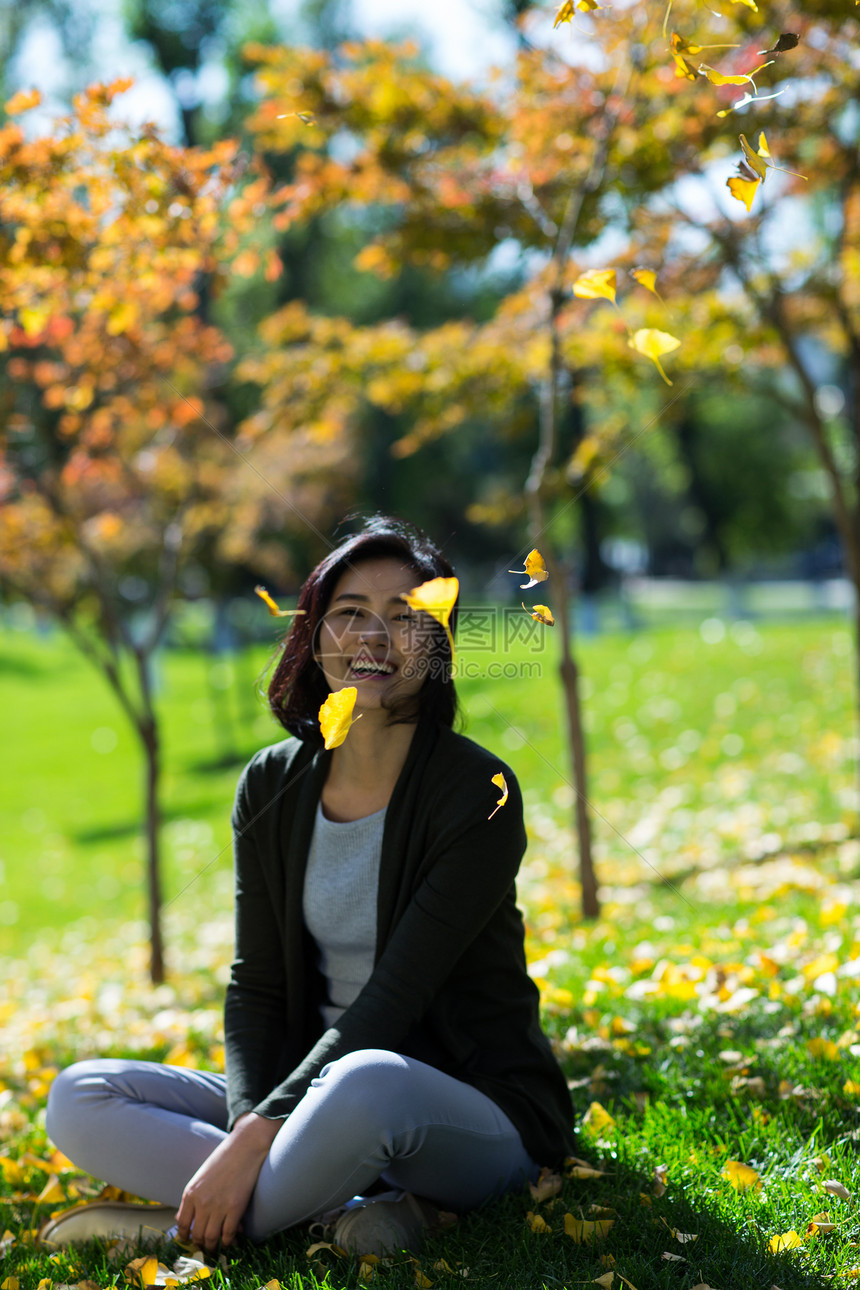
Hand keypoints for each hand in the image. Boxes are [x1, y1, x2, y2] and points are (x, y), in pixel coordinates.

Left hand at [176, 1113, 281, 1250]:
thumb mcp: (201, 1177)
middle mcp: (202, 1202)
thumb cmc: (224, 1159)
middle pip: (197, 1234)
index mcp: (190, 1193)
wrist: (245, 1146)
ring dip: (214, 1246)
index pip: (182, 1224)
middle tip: (205, 1247)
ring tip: (217, 1247)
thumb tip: (180, 1219)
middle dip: (200, 1244)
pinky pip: (228, 1234)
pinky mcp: (235, 1208)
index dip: (185, 1237)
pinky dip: (229, 1241)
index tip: (189, 1242)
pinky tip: (231, 1240)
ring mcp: (218, 1206)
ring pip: (211, 1238)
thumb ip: (192, 1198)